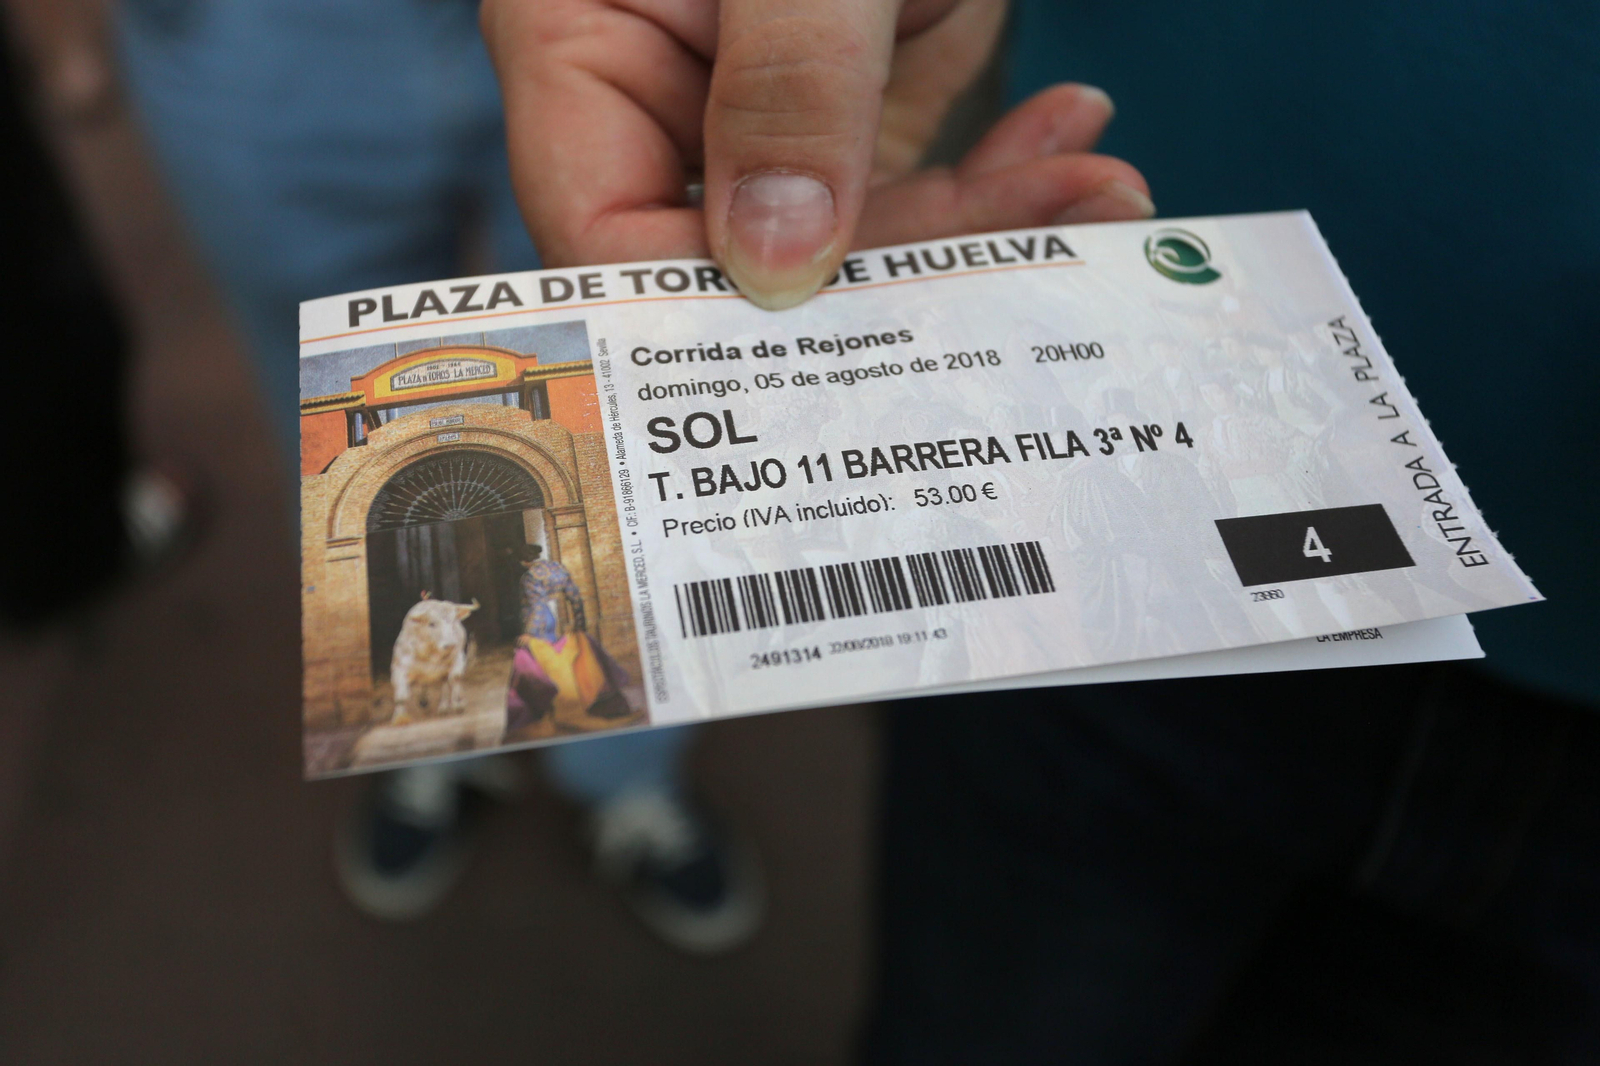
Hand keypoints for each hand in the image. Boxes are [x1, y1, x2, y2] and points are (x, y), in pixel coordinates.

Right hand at [481, 0, 1151, 308]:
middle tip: (1018, 294)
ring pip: (856, 233)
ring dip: (982, 227)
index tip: (828, 351)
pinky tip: (1077, 141)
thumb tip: (780, 268)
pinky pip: (920, 173)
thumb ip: (790, 83)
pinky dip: (1003, 168)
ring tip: (1096, 205)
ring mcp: (768, 103)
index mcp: (582, 44)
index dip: (702, 313)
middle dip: (892, 283)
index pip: (609, 232)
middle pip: (746, 260)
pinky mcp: (860, 95)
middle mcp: (666, 93)